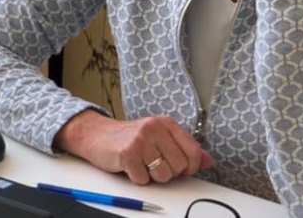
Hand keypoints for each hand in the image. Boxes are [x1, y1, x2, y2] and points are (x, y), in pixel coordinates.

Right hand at [54, 110, 212, 184]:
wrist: (96, 135)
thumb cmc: (129, 138)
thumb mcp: (158, 137)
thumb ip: (183, 147)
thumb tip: (207, 160)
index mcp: (166, 123)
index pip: (193, 151)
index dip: (189, 167)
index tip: (180, 168)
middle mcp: (154, 128)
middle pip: (179, 166)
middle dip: (168, 172)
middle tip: (153, 164)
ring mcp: (140, 139)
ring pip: (163, 175)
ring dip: (152, 176)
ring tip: (141, 164)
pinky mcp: (127, 153)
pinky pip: (143, 179)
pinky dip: (136, 178)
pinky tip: (130, 166)